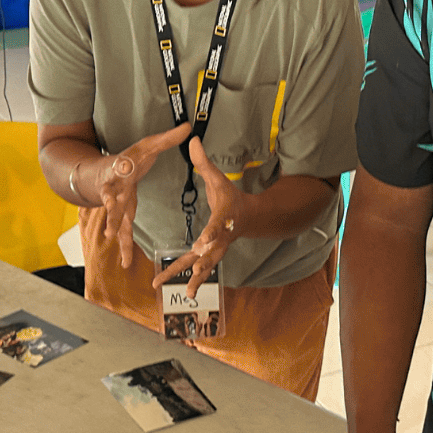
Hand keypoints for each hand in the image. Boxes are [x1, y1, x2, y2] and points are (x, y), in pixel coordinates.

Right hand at [97, 123, 191, 269]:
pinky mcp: (120, 214)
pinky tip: (126, 263)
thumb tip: (188, 127)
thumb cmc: (128, 159)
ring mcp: (115, 203)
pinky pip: (123, 232)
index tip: (123, 164)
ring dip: (113, 225)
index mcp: (123, 167)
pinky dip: (124, 246)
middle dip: (111, 200)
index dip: (122, 164)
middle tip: (109, 205)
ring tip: (110, 235)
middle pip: (112, 193)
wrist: (103, 172)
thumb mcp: (147, 146)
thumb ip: (168, 139)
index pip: (122, 164)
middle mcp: (116, 186)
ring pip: (114, 216)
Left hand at [149, 137, 241, 296]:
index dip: (210, 235)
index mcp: (222, 219)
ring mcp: (216, 250)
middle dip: (199, 263)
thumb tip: (192, 139)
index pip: (216, 227)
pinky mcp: (211, 255)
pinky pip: (200, 269)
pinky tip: (183, 292)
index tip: (201, 243)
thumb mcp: (218, 178)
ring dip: (194, 279)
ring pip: (205, 266)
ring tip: (183, 292)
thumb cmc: (231, 197)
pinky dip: (192, 280)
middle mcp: (220, 239)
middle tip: (192, 271)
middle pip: (210, 252)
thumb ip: (203, 162)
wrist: (249, 217)